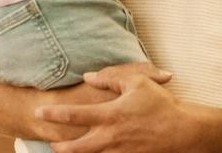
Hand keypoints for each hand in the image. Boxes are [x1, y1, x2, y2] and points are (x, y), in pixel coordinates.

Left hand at [38, 65, 194, 152]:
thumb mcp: (137, 82)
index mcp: (110, 115)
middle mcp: (109, 137)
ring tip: (67, 150)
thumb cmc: (160, 104)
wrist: (181, 132)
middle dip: (59, 147)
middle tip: (51, 143)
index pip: (73, 115)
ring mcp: (117, 152)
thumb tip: (89, 77)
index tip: (39, 111)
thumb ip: (111, 78)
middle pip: (74, 148)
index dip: (53, 113)